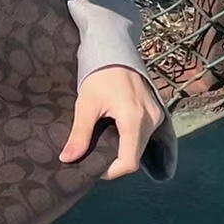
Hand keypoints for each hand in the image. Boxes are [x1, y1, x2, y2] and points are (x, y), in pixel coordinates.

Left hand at [59, 66, 166, 180]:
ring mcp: (157, 116)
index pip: (129, 162)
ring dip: (122, 152)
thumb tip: (67, 159)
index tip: (94, 168)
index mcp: (134, 118)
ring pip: (141, 147)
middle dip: (115, 162)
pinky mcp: (157, 112)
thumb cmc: (99, 74)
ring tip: (102, 144)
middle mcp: (151, 119)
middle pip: (135, 156)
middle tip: (95, 156)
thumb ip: (79, 134)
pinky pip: (145, 136)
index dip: (111, 171)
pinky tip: (114, 135)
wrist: (116, 51)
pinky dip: (130, 141)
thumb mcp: (86, 104)